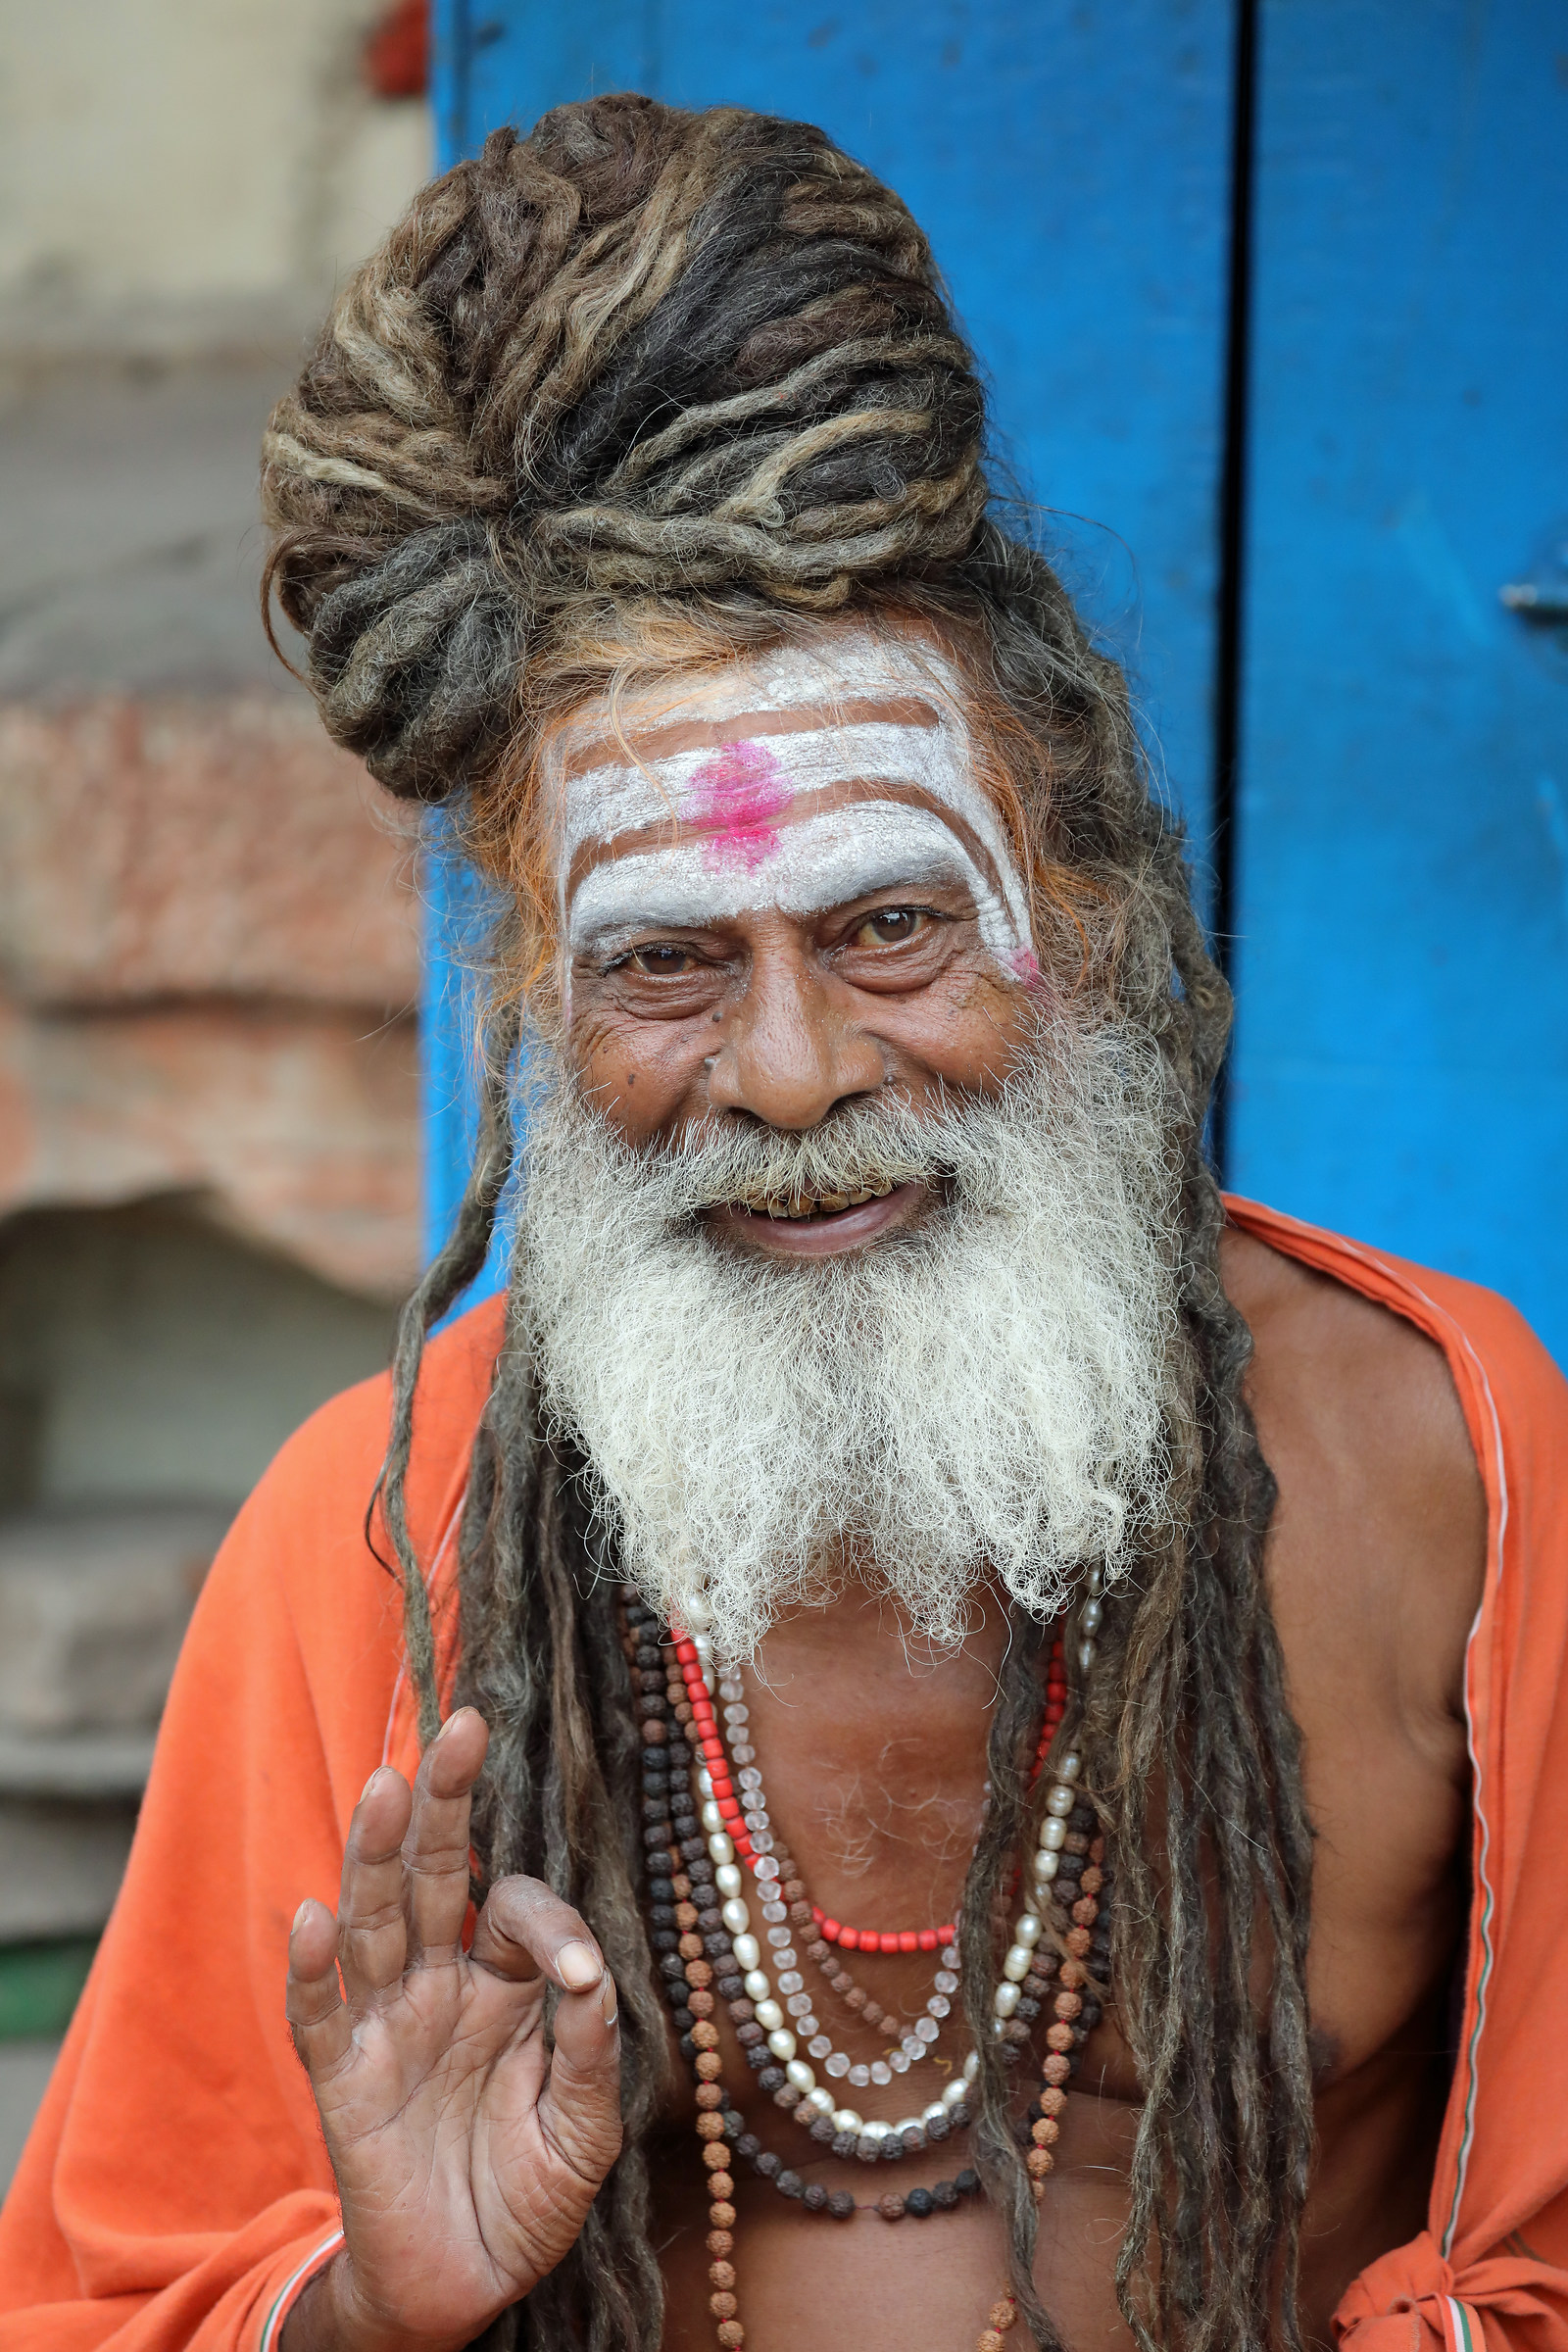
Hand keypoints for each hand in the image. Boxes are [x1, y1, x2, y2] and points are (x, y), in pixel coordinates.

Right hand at [282, 1709, 621, 2351]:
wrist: (466, 2287)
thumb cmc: (528, 2194)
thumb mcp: (586, 2126)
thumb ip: (590, 2047)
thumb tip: (590, 1970)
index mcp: (506, 1982)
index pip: (518, 1908)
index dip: (546, 1920)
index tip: (574, 1969)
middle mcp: (442, 1982)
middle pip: (436, 1873)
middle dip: (446, 1800)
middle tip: (462, 1724)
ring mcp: (388, 2024)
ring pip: (374, 1920)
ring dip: (377, 1854)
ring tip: (386, 1786)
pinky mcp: (344, 2080)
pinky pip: (321, 2015)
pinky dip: (313, 1968)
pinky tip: (313, 1915)